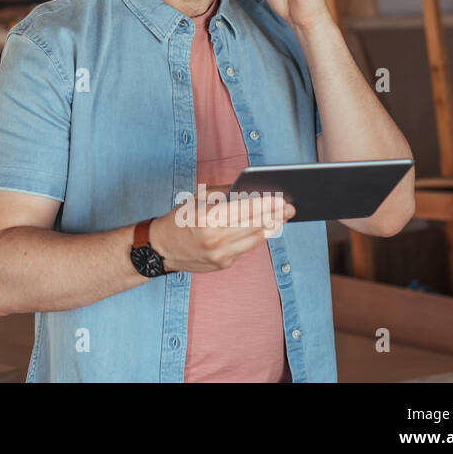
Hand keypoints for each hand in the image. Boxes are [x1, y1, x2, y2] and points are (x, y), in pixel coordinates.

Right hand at [148, 189, 294, 273]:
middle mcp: (216, 238)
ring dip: (270, 227)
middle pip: (254, 225)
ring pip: (254, 239)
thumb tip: (251, 189)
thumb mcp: (197, 199)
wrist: (162, 248)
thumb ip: (225, 193)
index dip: (266, 203)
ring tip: (282, 218)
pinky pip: (246, 248)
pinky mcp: (224, 264)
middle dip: (274, 215)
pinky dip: (256, 237)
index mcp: (208, 218)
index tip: (280, 198)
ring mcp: (221, 254)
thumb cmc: (179, 219)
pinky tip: (266, 229)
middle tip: (289, 208)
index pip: (245, 208)